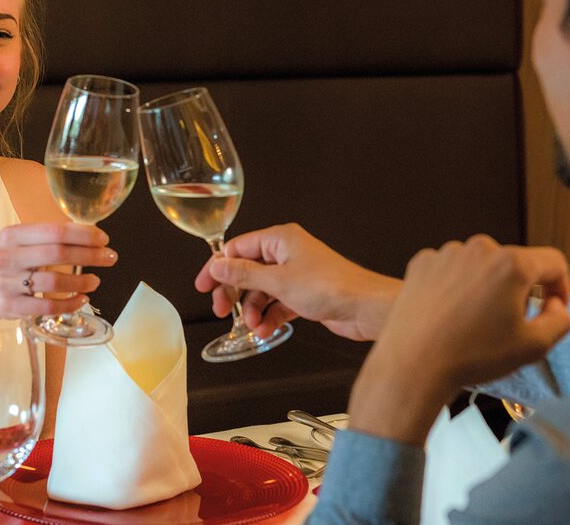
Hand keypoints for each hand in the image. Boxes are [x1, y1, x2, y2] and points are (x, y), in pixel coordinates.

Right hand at [0, 221, 117, 318]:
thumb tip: (89, 233)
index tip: (103, 239)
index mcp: (11, 235)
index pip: (54, 230)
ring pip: (53, 283)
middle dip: (90, 255)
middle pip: (57, 254)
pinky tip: (82, 299)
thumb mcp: (17, 244)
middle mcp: (7, 257)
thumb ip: (46, 238)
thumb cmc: (6, 265)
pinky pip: (47, 307)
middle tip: (110, 258)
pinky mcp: (11, 307)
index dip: (84, 234)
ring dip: (81, 282)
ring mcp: (7, 283)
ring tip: (96, 281)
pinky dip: (69, 304)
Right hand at [194, 223, 400, 340]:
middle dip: (234, 293)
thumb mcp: (278, 281)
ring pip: (261, 291)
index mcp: (281, 239)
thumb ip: (244, 274)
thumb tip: (218, 266)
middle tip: (221, 310)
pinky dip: (269, 317)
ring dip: (253, 310)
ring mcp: (296, 274)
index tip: (204, 285)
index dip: (218, 267)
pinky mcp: (305, 294)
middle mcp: (288, 253)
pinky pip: (277, 304)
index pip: (238, 248)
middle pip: (247, 271)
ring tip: (253, 326)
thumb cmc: (331, 287)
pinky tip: (265, 330)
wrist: (365, 307)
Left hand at [349, 235, 569, 444]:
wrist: (413, 365)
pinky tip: (450, 316)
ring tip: (473, 325)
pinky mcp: (423, 264)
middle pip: (514, 265)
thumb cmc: (472, 356)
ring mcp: (448, 254)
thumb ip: (560, 320)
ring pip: (481, 268)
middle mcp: (480, 249)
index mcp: (512, 264)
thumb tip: (555, 305)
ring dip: (486, 289)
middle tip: (507, 326)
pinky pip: (452, 272)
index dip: (560, 286)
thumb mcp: (534, 346)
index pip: (552, 262)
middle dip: (518, 292)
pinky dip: (457, 289)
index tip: (554, 307)